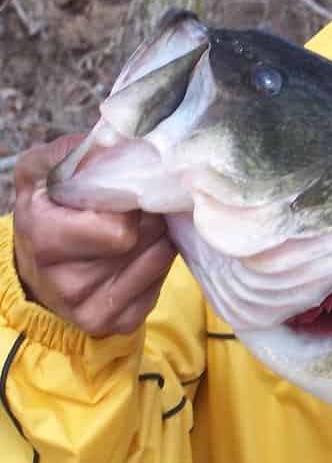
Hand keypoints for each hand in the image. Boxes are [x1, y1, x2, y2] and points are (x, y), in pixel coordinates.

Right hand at [12, 135, 175, 336]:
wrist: (39, 276)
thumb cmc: (47, 216)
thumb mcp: (40, 177)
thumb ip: (63, 154)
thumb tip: (106, 139)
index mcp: (45, 239)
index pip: (120, 229)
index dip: (131, 203)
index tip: (127, 191)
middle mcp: (67, 283)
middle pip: (146, 239)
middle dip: (149, 215)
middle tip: (140, 206)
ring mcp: (92, 308)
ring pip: (161, 258)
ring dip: (158, 236)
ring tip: (139, 228)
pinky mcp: (118, 323)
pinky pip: (161, 282)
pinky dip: (157, 263)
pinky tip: (139, 254)